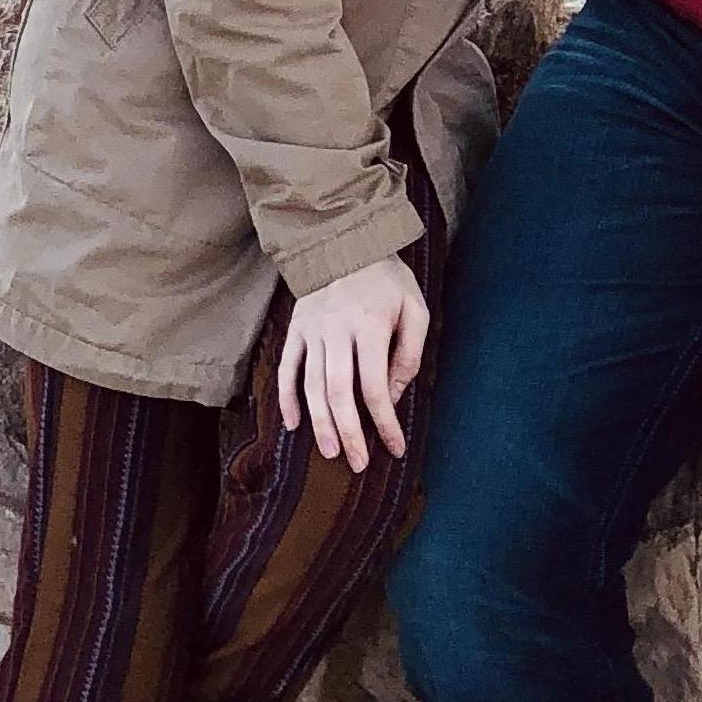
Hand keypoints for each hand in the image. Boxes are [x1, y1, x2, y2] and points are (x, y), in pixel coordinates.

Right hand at [276, 255, 426, 473]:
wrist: (345, 238)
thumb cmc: (387, 278)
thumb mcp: (414, 308)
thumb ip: (409, 355)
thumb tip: (392, 397)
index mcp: (371, 326)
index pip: (375, 386)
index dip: (385, 423)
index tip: (394, 448)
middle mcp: (337, 330)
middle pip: (339, 393)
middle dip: (349, 433)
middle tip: (357, 464)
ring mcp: (312, 330)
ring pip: (312, 385)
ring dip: (321, 423)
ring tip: (332, 451)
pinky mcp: (296, 328)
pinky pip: (287, 368)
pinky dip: (287, 398)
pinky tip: (294, 424)